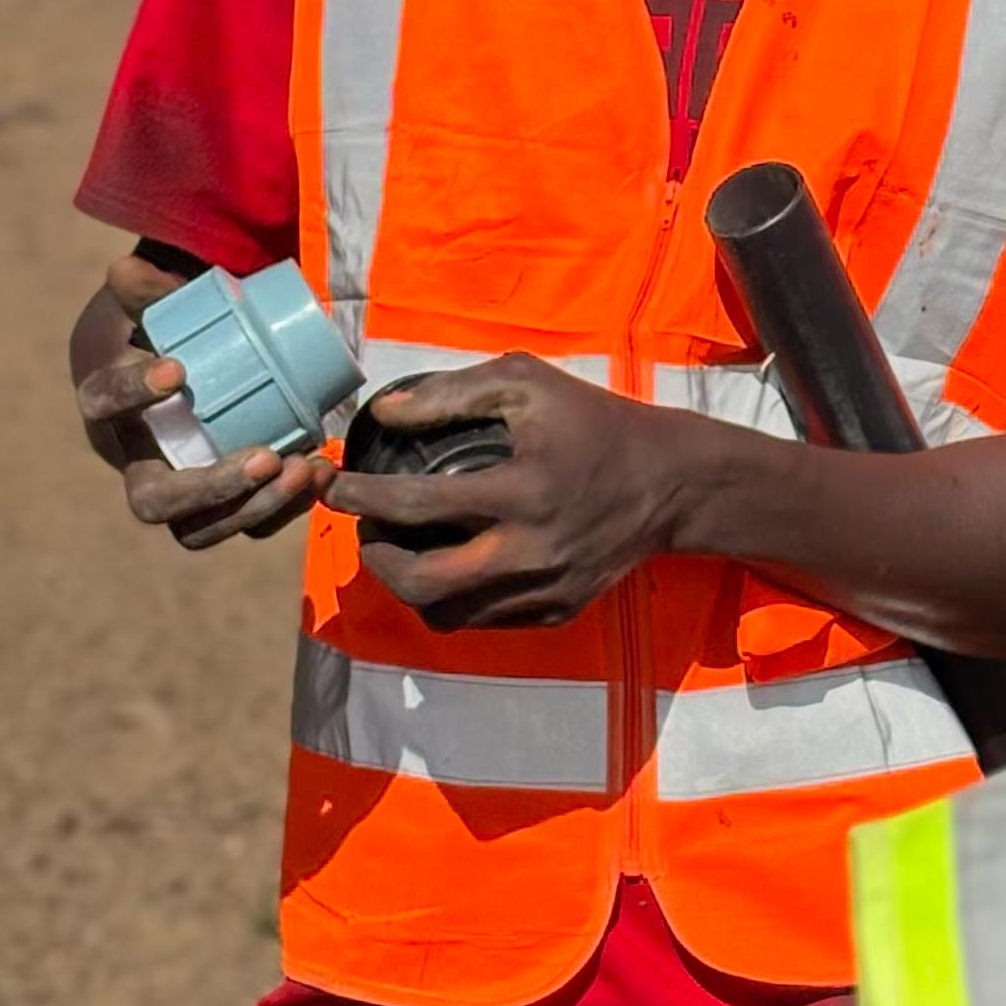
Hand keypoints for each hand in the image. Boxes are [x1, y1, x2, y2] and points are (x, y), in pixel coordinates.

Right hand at [73, 250, 337, 552]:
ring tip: (305, 468)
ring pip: (202, 529)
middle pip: (154, 500)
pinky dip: (287, 505)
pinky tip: (322, 473)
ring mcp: (177, 494)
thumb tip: (127, 271)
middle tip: (265, 457)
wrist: (177, 365)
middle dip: (210, 487)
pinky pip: (246, 521)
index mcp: (107, 406)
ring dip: (258, 507)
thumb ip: (144, 286)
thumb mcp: (147, 301)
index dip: (131, 393)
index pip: (104, 404)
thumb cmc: (161, 328)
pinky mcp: (219, 505)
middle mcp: (135, 461)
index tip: (176, 370)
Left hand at [332, 356, 699, 631]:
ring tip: (401, 547)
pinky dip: (453, 596)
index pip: (419, 504)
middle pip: (423, 583)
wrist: (672, 484)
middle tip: (366, 529)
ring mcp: (544, 591)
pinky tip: (450, 561)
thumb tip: (383, 414)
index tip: (333, 484)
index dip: (363, 496)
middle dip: (376, 558)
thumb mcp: (527, 384)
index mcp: (521, 491)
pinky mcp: (555, 613)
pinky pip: (482, 620)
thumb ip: (450, 395)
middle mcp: (530, 552)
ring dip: (408, 584)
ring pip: (447, 614)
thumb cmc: (593, 422)